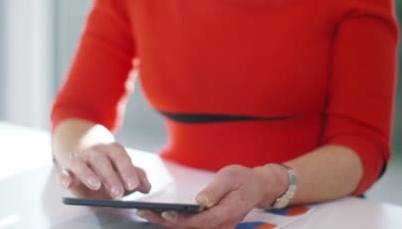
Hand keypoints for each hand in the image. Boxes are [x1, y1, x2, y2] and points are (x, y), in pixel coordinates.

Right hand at [55, 142, 151, 198]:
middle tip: (118, 192)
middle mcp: (95, 152)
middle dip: (110, 176)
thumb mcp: (124, 172)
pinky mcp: (66, 170)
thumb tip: (147, 187)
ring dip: (89, 175)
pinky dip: (65, 177)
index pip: (120, 156)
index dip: (127, 170)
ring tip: (96, 185)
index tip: (133, 185)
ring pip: (82, 164)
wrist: (87, 161)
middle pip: (102, 160)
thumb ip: (137, 177)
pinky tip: (68, 183)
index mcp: (112, 150)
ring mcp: (80, 160)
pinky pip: (63, 172)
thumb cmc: (110, 169)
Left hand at [137, 164, 282, 228]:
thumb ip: (215, 190)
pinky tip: (159, 215)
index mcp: (228, 213)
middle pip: (191, 228)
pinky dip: (175, 222)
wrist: (257, 187)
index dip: (183, 219)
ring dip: (167, 223)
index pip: (203, 221)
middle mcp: (223, 225)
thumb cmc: (243, 180)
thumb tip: (201, 201)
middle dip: (166, 222)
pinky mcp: (212, 226)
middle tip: (145, 213)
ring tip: (146, 213)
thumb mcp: (231, 177)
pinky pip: (192, 227)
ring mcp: (218, 228)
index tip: (166, 212)